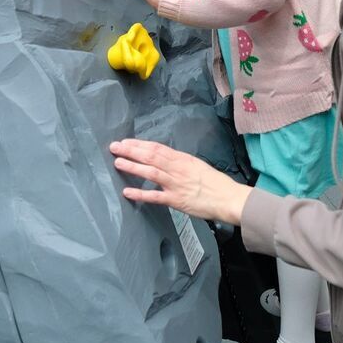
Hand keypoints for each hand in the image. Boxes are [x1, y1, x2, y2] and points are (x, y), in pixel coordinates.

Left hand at [109, 138, 252, 224]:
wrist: (227, 198)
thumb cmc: (213, 182)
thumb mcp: (196, 165)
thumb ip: (179, 163)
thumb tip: (163, 159)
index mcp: (182, 159)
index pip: (157, 148)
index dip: (140, 144)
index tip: (126, 142)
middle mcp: (177, 169)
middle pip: (151, 156)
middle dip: (131, 151)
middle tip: (115, 147)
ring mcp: (176, 184)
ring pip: (151, 172)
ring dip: (133, 167)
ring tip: (118, 162)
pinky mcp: (176, 200)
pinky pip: (155, 196)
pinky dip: (140, 194)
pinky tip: (127, 192)